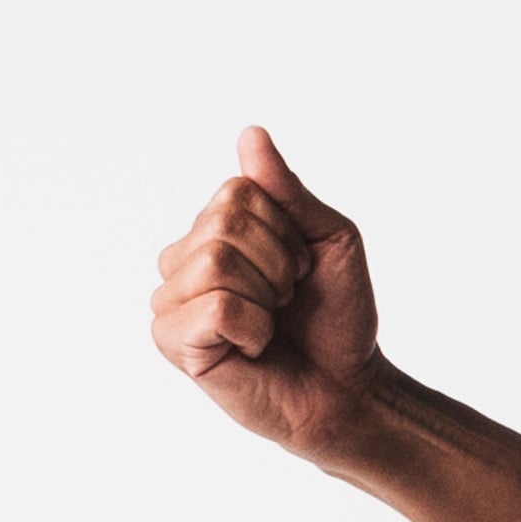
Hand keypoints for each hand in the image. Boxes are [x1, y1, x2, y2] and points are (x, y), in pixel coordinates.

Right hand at [150, 126, 380, 452]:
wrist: (347, 387)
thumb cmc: (336, 317)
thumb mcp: (329, 239)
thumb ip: (288, 191)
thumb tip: (251, 135)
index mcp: (215, 229)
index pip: (239, 191)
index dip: (286, 230)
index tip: (300, 268)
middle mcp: (184, 259)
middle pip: (224, 223)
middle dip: (278, 263)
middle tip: (286, 300)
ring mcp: (172, 301)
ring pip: (215, 261)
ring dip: (266, 296)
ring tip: (269, 324)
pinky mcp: (173, 343)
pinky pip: (215, 307)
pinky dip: (253, 327)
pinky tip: (252, 348)